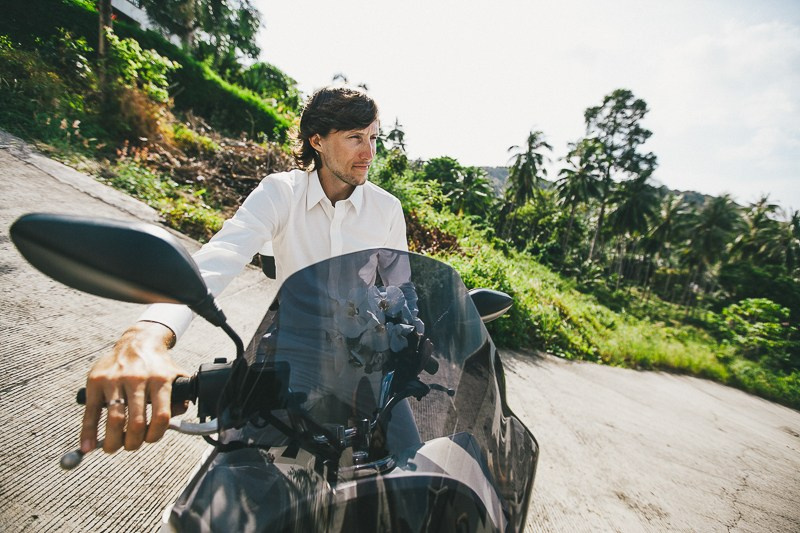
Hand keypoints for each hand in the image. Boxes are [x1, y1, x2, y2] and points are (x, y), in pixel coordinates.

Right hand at [80, 321, 185, 453]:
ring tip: (113, 447)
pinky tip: (87, 447)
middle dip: (134, 442)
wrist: (138, 341)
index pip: (161, 416)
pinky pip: (91, 411)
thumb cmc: (158, 365)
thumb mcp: (175, 377)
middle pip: (136, 422)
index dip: (156, 435)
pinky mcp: (96, 380)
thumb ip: (180, 398)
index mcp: (160, 380)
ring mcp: (115, 379)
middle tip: (131, 446)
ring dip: (113, 441)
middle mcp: (138, 379)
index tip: (150, 439)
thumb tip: (175, 422)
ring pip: (114, 419)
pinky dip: (88, 432)